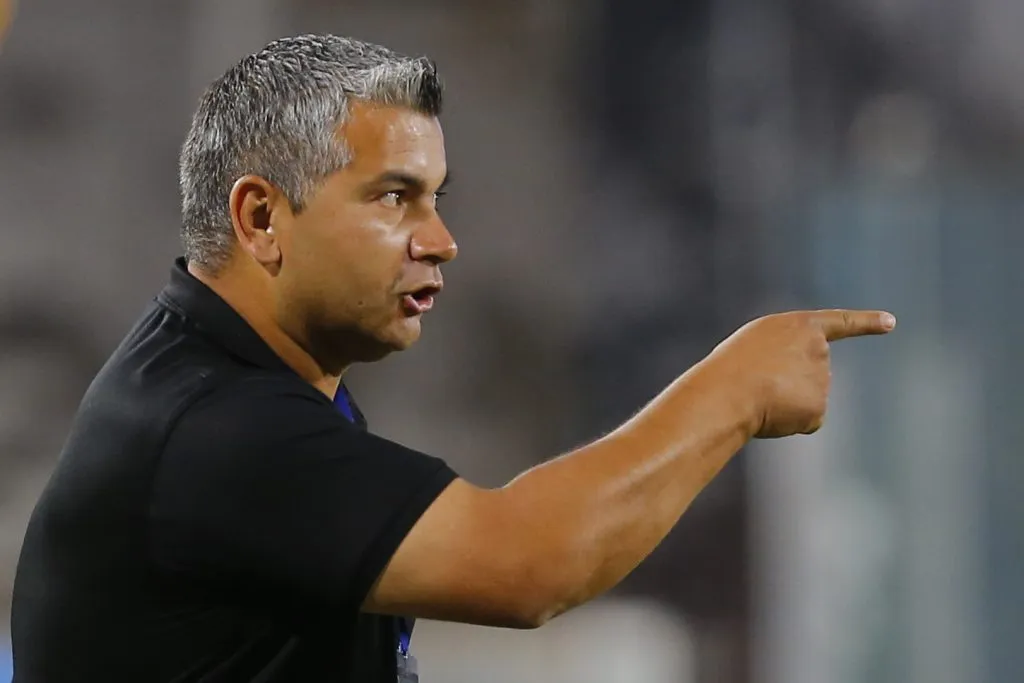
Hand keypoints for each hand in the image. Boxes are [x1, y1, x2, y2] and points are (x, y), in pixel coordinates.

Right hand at [704, 309, 895, 437]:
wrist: (731, 391)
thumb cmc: (732, 367)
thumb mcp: (756, 345)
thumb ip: (784, 356)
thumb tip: (801, 395)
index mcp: (801, 326)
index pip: (840, 323)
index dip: (866, 323)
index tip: (891, 322)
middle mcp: (820, 349)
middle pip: (811, 373)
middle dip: (788, 383)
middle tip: (756, 383)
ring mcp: (822, 379)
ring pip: (805, 398)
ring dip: (784, 402)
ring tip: (758, 396)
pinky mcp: (819, 408)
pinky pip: (805, 420)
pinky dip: (788, 422)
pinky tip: (770, 413)